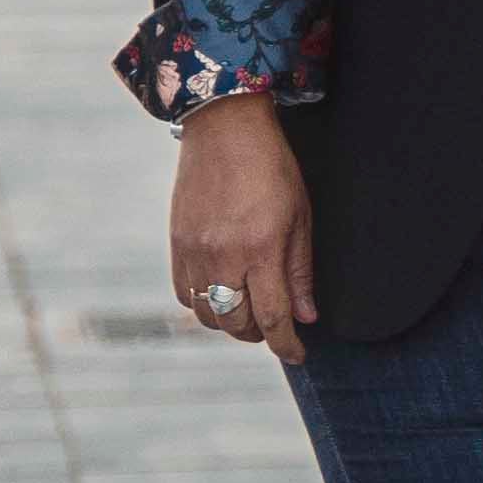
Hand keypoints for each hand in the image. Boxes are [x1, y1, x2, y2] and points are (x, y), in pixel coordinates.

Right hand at [170, 94, 316, 364]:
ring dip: (230, 322)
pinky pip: (183, 294)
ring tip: (249, 310)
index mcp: (261, 249)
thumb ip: (300, 271)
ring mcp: (194, 251)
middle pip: (237, 323)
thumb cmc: (272, 167)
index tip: (298, 355)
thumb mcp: (300, 216)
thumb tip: (306, 317)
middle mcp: (223, 256)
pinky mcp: (177, 243)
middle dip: (260, 335)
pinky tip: (221, 292)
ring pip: (207, 315)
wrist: (223, 127)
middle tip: (276, 327)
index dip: (287, 345)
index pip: (273, 317)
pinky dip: (203, 304)